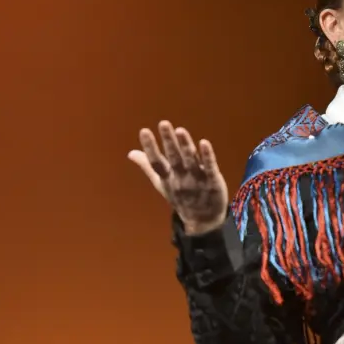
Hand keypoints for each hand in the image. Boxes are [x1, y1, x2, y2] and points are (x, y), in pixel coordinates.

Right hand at [127, 121, 228, 235]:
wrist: (203, 220)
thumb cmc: (180, 196)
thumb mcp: (162, 182)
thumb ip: (148, 166)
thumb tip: (131, 153)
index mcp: (168, 177)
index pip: (156, 162)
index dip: (150, 147)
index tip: (144, 131)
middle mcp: (181, 177)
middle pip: (174, 158)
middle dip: (169, 142)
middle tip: (164, 123)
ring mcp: (197, 179)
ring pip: (191, 160)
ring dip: (186, 146)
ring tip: (180, 130)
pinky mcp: (213, 181)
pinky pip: (210, 167)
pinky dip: (207, 156)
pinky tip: (204, 142)